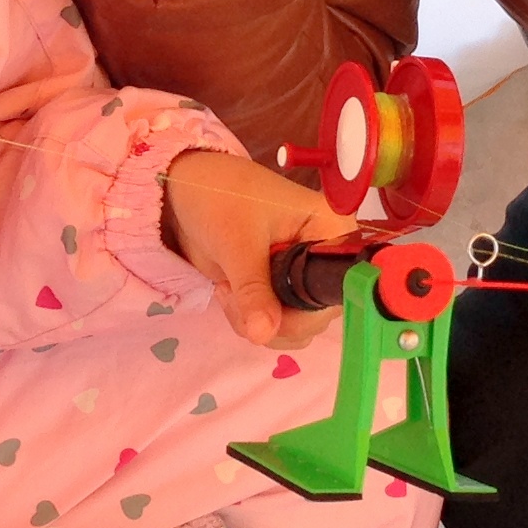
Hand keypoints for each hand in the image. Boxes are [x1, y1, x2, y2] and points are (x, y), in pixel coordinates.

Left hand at [160, 149, 352, 349]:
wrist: (187, 192)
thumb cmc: (219, 198)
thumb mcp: (236, 242)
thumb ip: (252, 289)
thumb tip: (263, 335)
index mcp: (333, 230)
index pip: (341, 288)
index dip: (310, 310)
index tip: (272, 309)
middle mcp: (327, 257)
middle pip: (319, 315)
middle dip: (274, 317)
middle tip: (234, 290)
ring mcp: (304, 277)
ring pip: (297, 328)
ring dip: (258, 322)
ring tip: (229, 288)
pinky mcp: (281, 291)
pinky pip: (278, 325)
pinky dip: (251, 320)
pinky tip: (229, 292)